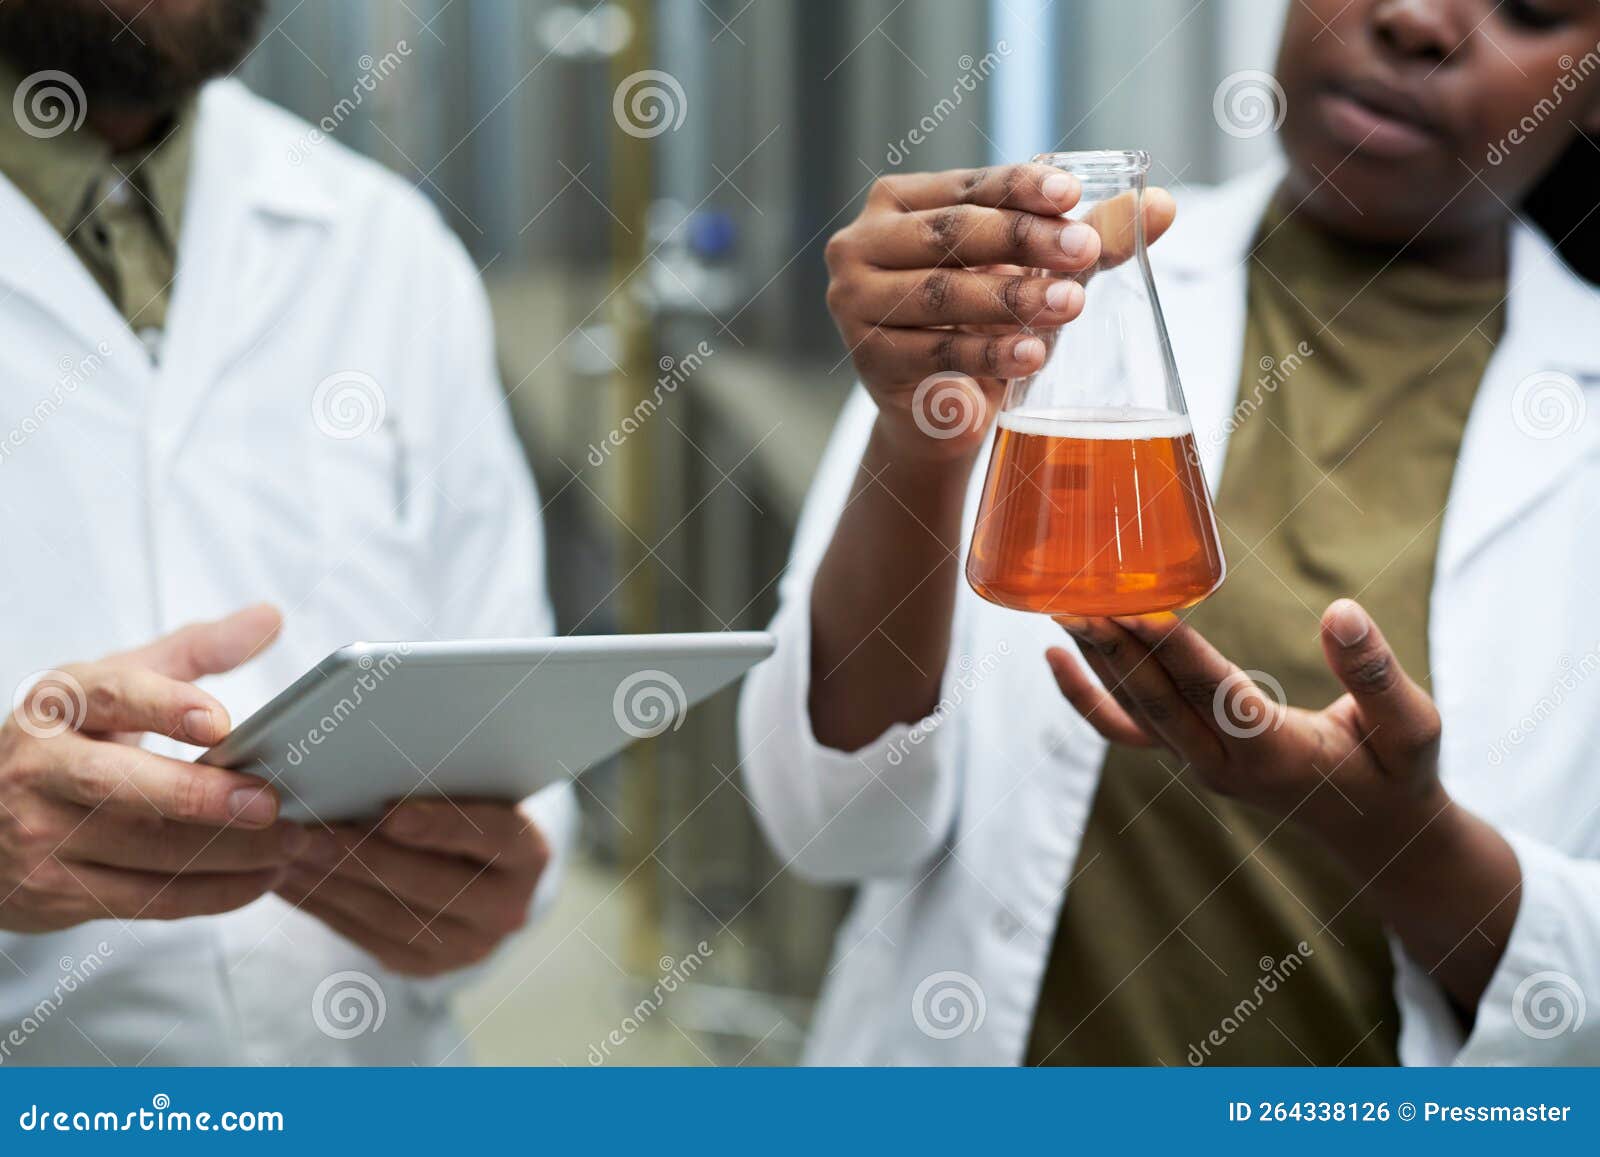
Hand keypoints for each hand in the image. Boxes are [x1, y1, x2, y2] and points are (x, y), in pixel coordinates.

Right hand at [0, 604, 302, 931]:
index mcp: (57, 706)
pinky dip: (213, 893)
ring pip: (145, 852)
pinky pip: (148, 900)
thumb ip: (195, 651)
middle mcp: (39, 770)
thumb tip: (272, 617)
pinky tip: (261, 878)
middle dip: (201, 798)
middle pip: (121, 786)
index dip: (165, 707)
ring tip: (292, 842)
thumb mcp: (114, 685)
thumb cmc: (70, 742)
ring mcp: (41, 837)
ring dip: (229, 854)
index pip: (109, 697)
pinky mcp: (57, 893)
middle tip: (271, 802)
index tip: (221, 723)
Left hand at [276, 800, 548, 977]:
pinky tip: (290, 881)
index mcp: (529, 855)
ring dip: (330, 884)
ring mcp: (468, 946)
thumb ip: (442, 784)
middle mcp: (508, 908)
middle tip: (306, 832)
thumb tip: (371, 764)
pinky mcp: (426, 967)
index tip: (389, 809)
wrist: (481, 871)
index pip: (490, 836)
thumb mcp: (474, 791)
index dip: (440, 825)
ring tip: (284, 854)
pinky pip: (365, 937)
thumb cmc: (468, 807)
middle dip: (361, 857)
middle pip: (429, 883)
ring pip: (389, 916)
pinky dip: (323, 907)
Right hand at [823, 163, 1176, 462]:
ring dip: (1010, 300)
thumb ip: (1090, 238)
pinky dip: (989, 353)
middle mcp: (861, 245)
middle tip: (1083, 252)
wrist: (940, 411)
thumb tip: (1167, 206)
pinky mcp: (868, 360)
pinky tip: (1034, 355)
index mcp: (899, 203)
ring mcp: (855, 304)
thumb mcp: (1035, 273)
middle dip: (1023, 241)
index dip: (1020, 188)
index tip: (1074, 196)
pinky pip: (936, 352)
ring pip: (942, 294)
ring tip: (1070, 306)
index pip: (967, 186)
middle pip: (950, 235)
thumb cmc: (985, 323)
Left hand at [1046, 599, 1444, 840]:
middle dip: (1115, 650)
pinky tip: (1055, 659)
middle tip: (1076, 600)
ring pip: (1135, 712)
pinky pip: (1124, 731)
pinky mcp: (1189, 755)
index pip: (1215, 694)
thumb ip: (1376, 674)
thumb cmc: (1398, 772)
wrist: (1376, 832)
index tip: (1137, 609)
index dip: (1175, 652)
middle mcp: (1224, 764)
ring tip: (1061, 607)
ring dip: (1097, 661)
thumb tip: (1342, 611)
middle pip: (1158, 704)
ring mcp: (1199, 764)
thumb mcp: (1412, 728)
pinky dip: (1085, 699)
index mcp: (1277, 754)